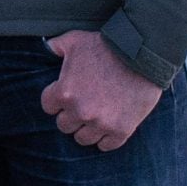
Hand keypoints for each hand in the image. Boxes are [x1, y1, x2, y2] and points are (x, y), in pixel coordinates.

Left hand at [39, 29, 163, 150]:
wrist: (142, 55)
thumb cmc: (106, 46)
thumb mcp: (74, 40)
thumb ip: (55, 46)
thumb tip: (45, 48)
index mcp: (64, 93)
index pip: (48, 107)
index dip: (56, 100)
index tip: (66, 95)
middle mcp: (80, 112)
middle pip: (64, 125)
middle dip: (70, 115)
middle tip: (82, 106)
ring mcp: (101, 123)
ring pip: (83, 138)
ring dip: (87, 129)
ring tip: (95, 118)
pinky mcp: (121, 130)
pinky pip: (107, 145)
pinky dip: (107, 139)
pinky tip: (109, 128)